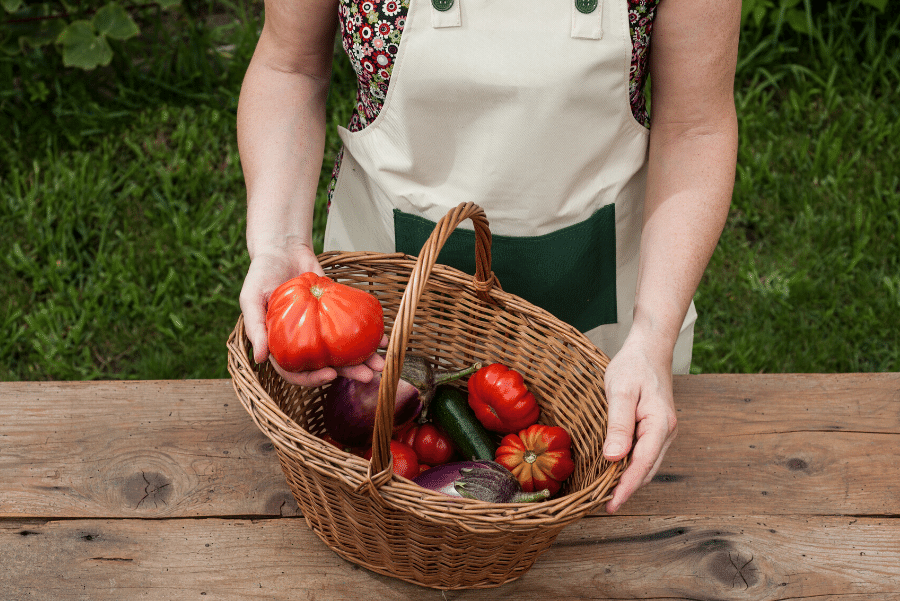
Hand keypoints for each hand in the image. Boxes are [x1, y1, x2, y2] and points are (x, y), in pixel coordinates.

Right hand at [238, 243, 386, 386]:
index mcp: (281, 345)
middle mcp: (303, 341)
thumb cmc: (261, 274)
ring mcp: (321, 328)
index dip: (312, 378)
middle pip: (326, 365)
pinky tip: (383, 338)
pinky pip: (352, 327)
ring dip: (363, 358)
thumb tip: (259, 359)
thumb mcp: (251, 298)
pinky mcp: (336, 313)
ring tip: (381, 363)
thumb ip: (254, 327)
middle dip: (348, 372)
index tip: (331, 374)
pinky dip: (368, 334)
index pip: (296, 371)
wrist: (283, 248)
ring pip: (343, 350)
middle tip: (368, 375)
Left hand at [601, 335, 677, 513]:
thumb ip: (618, 424)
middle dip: (626, 490)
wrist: (650, 349)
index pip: (642, 465)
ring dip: (629, 481)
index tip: (610, 505)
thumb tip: (614, 458)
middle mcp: (666, 432)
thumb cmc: (633, 367)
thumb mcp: (621, 391)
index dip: (625, 488)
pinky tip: (616, 472)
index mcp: (660, 424)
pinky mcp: (656, 429)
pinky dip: (632, 467)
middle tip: (602, 506)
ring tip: (606, 495)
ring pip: (648, 465)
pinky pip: (645, 454)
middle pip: (647, 470)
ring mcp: (664, 432)